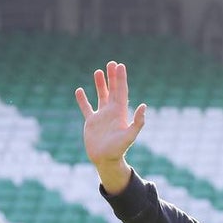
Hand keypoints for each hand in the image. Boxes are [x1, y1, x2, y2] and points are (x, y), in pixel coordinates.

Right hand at [75, 61, 146, 194]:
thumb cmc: (119, 149)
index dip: (121, 78)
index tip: (120, 66)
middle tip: (111, 63)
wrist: (106, 160)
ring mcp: (101, 116)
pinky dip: (82, 99)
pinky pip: (86, 108)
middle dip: (112, 77)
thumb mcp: (130, 135)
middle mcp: (111, 112)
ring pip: (101, 96)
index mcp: (120, 112)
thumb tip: (143, 106)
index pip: (122, 91)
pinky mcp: (91, 122)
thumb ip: (137, 122)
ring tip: (98, 71)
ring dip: (100, 84)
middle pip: (113, 90)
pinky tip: (79, 90)